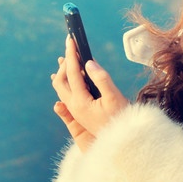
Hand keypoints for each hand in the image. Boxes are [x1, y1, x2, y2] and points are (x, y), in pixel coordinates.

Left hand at [50, 37, 128, 152]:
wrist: (122, 142)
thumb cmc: (121, 119)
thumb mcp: (115, 97)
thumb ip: (102, 79)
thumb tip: (88, 62)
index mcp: (80, 102)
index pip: (72, 73)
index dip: (71, 54)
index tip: (70, 40)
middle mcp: (74, 106)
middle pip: (60, 80)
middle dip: (65, 63)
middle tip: (72, 48)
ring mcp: (76, 111)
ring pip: (62, 88)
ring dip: (64, 72)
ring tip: (69, 58)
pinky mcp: (80, 113)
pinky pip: (67, 94)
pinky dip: (68, 81)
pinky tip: (74, 76)